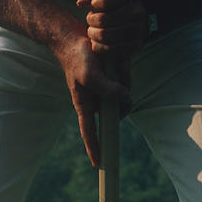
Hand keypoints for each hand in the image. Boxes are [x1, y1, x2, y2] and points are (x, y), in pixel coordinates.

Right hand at [51, 29, 129, 167]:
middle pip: (117, 114)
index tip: (97, 163)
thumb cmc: (78, 58)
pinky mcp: (112, 81)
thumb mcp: (90, 74)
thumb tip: (125, 97)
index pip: (89, 132)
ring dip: (124, 82)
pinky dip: (125, 72)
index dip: (94, 148)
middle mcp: (96, 102)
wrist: (75, 38)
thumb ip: (107, 89)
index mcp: (85, 106)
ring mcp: (105, 92)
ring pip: (124, 98)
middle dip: (123, 104)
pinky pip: (125, 83)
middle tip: (122, 89)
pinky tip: (117, 61)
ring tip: (113, 66)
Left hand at [77, 0, 148, 60]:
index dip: (94, 4)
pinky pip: (108, 49)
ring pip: (104, 35)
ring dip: (92, 33)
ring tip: (93, 29)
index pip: (105, 1)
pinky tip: (97, 39)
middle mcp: (139, 11)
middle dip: (91, 20)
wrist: (129, 16)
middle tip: (90, 19)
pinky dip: (98, 45)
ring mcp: (139, 30)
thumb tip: (82, 3)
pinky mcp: (135, 45)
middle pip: (103, 20)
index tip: (94, 4)